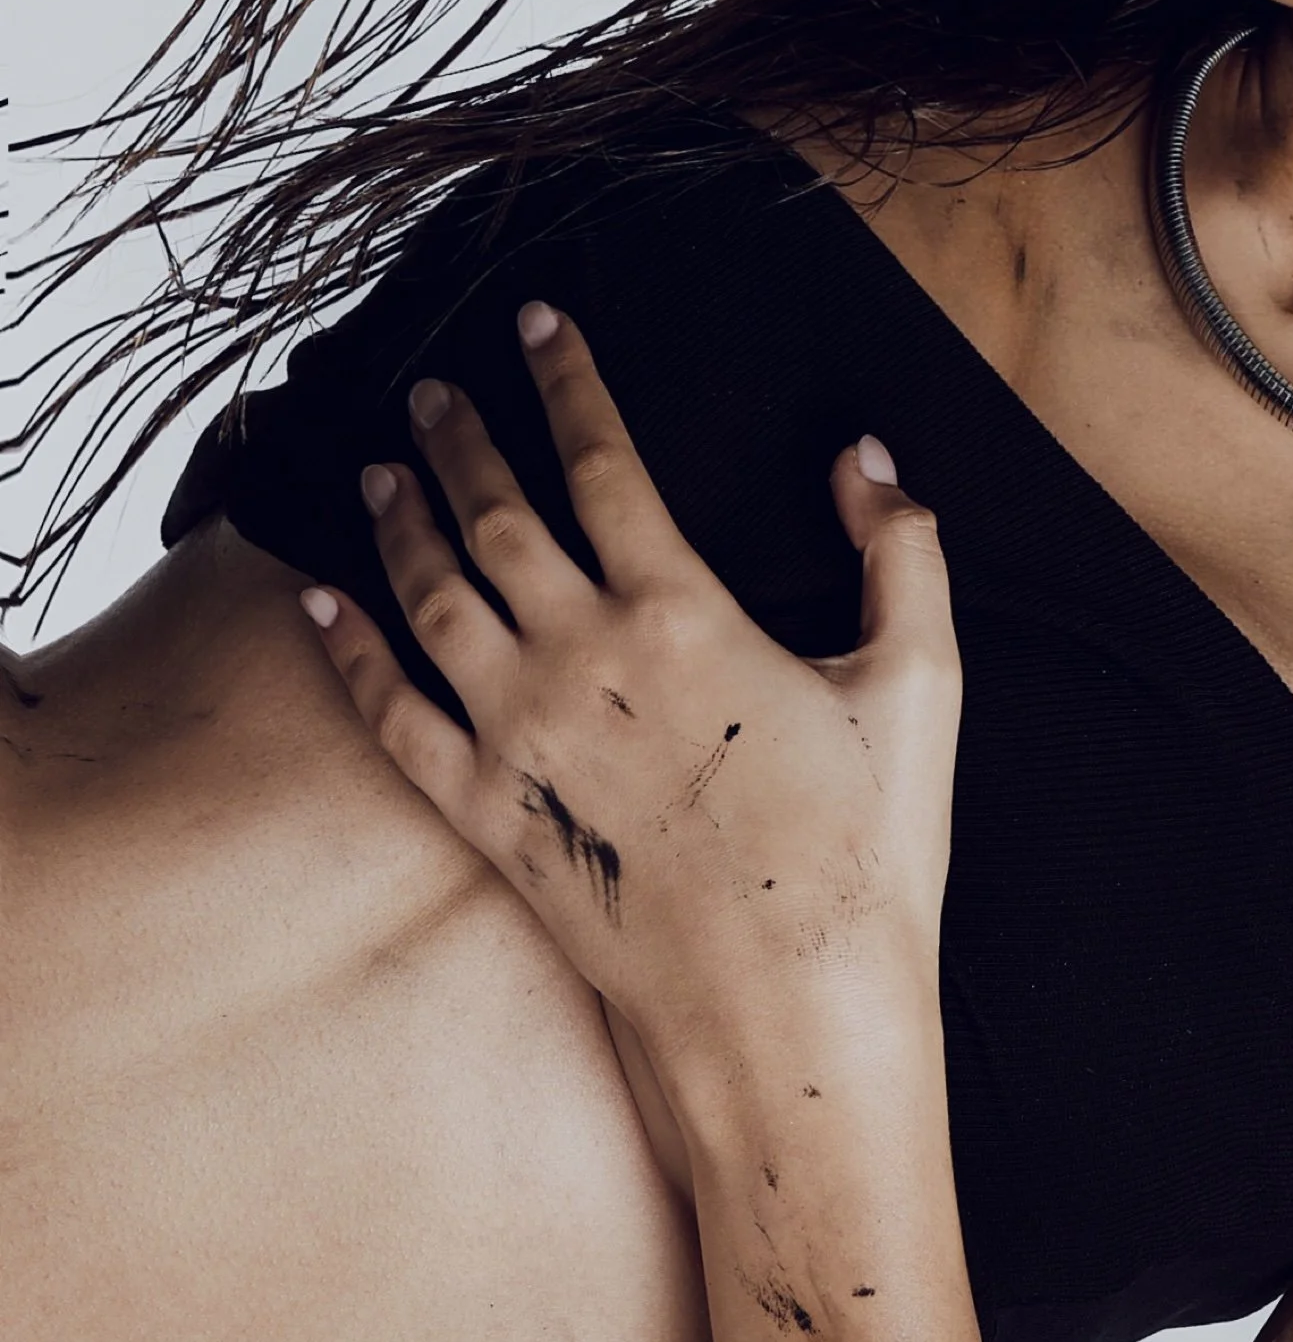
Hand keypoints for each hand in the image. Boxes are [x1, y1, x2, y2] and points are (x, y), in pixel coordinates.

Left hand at [302, 303, 962, 1069]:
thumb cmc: (863, 855)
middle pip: (496, 514)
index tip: (539, 320)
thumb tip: (869, 457)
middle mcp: (584, 661)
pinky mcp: (491, 823)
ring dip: (399, 523)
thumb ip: (901, 549)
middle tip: (436, 384)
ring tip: (381, 468)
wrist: (790, 1021)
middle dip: (461, 436)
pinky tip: (322, 605)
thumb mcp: (921, 682)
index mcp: (684, 612)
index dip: (568, 378)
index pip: (604, 459)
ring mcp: (524, 744)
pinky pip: (396, 720)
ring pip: (433, 600)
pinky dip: (351, 654)